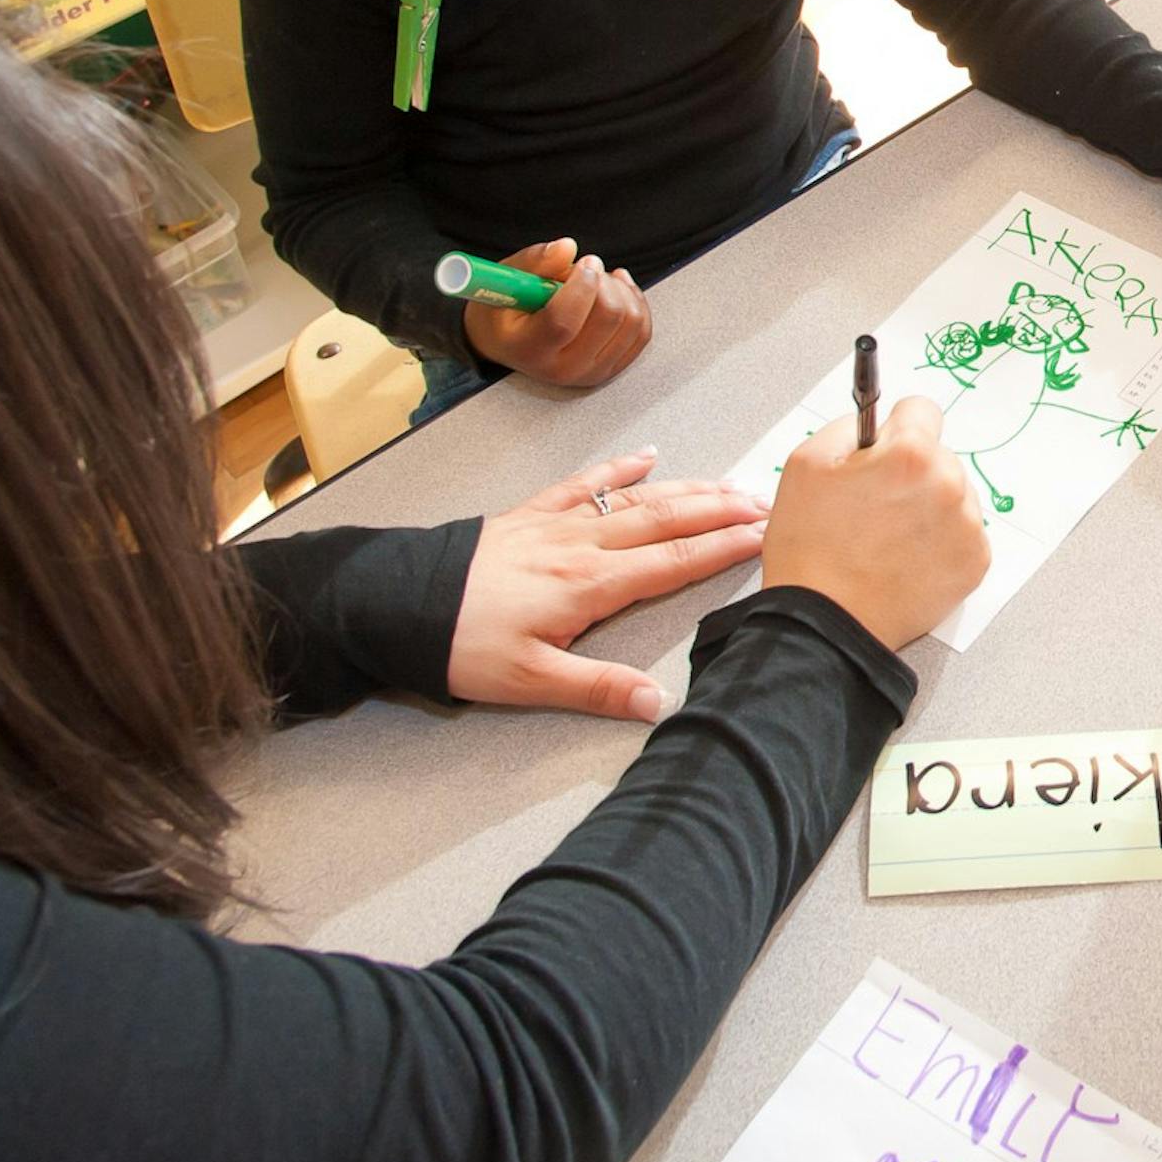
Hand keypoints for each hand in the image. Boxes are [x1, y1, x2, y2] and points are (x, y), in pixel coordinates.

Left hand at [450, 448, 770, 720]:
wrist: (395, 603)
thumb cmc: (461, 647)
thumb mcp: (530, 681)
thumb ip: (598, 687)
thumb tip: (658, 703)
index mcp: (588, 586)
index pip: (672, 562)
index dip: (722, 549)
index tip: (764, 536)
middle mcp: (581, 545)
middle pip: (665, 520)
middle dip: (719, 510)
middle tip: (766, 502)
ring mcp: (556, 524)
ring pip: (635, 499)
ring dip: (686, 490)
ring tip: (729, 484)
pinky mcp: (529, 515)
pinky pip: (585, 484)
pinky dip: (619, 469)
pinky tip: (647, 458)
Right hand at [463, 236, 651, 386]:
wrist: (511, 340)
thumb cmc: (508, 308)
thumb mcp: (509, 280)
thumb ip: (536, 261)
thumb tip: (567, 247)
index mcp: (529, 348)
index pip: (564, 322)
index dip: (582, 286)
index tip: (584, 263)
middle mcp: (563, 368)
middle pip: (607, 318)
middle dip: (603, 281)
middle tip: (585, 269)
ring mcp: (591, 373)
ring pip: (631, 322)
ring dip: (619, 290)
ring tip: (598, 280)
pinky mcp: (612, 368)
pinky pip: (642, 332)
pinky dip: (635, 301)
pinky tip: (617, 287)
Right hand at [757, 398, 988, 650]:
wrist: (826, 624)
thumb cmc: (811, 548)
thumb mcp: (806, 463)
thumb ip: (848, 426)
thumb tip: (876, 422)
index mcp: (911, 453)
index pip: (921, 409)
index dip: (893, 429)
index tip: (880, 453)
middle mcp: (949, 484)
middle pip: (938, 455)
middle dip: (910, 471)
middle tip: (874, 505)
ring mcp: (967, 526)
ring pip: (952, 493)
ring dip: (928, 505)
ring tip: (888, 538)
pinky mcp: (975, 562)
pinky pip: (962, 532)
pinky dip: (939, 541)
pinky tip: (906, 558)